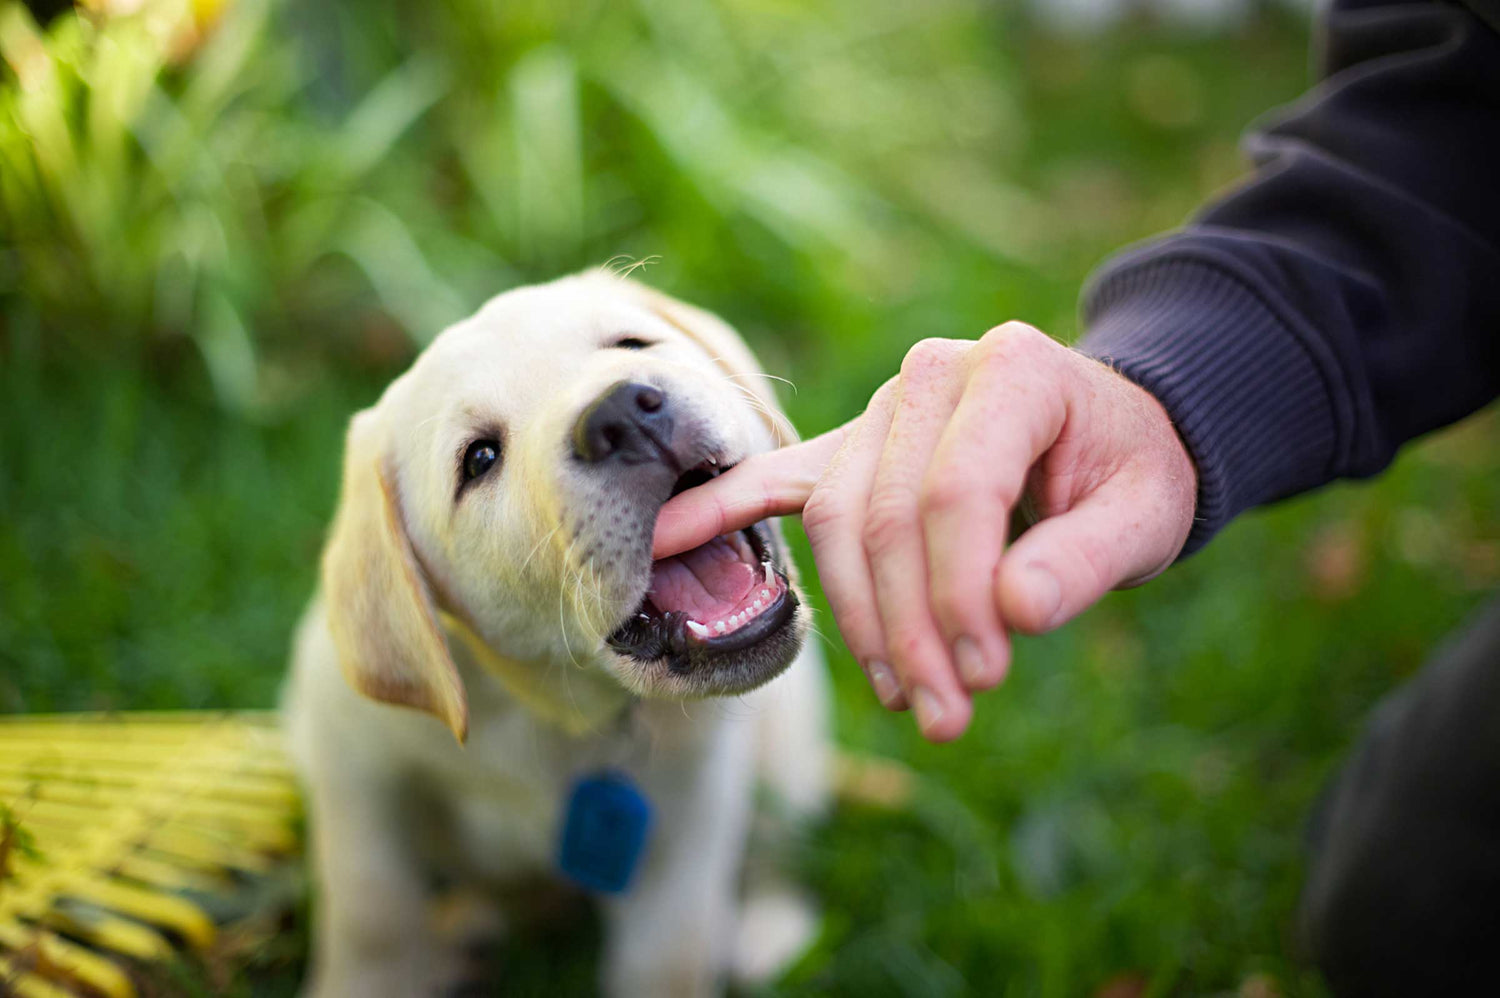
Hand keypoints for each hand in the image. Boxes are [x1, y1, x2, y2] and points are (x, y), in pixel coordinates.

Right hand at [654, 322, 1196, 740]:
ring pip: (836, 520)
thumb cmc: (1129, 472)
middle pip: (887, 515)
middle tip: (945, 716)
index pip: (957, 490)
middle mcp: (932, 375)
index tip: (983, 677)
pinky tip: (662, 542)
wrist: (1106, 434)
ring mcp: (882, 410)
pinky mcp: (849, 448)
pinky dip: (719, 509)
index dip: (961, 594)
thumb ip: (1087, 559)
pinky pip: (776, 480)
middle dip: (910, 629)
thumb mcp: (1147, 513)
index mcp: (1012, 370)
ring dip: (861, 619)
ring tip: (902, 697)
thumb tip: (1014, 613)